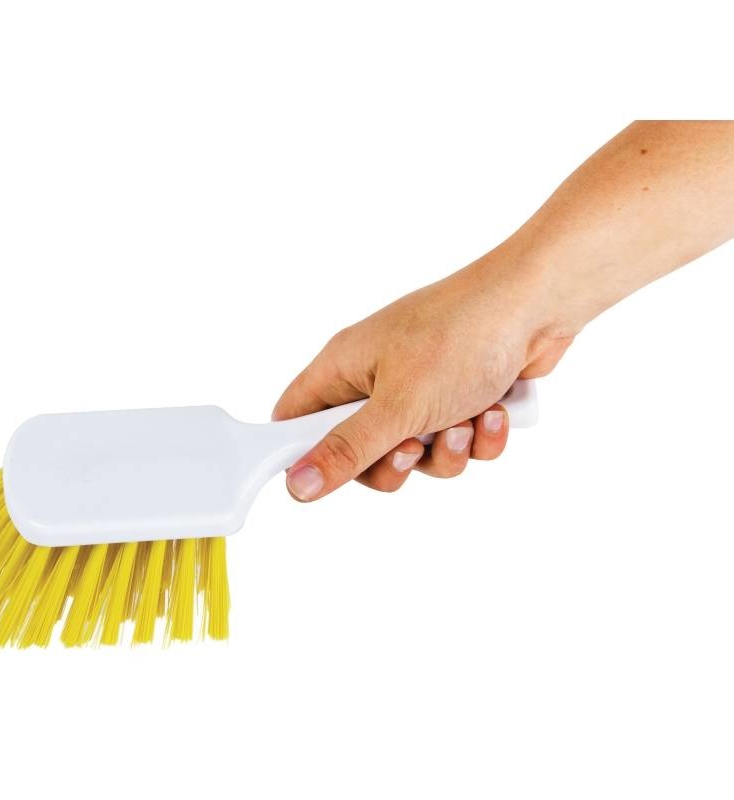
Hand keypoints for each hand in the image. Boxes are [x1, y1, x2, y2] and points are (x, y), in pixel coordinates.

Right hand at [272, 245, 571, 500]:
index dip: (299, 453)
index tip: (321, 479)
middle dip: (393, 463)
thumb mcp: (398, 406)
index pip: (294, 418)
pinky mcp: (457, 396)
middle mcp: (375, 377)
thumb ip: (347, 450)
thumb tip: (297, 485)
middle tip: (411, 447)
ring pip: (413, 453)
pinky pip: (453, 443)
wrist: (539, 305)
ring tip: (465, 421)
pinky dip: (477, 437)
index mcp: (343, 367)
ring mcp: (418, 387)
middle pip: (358, 451)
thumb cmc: (462, 336)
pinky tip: (494, 412)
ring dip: (445, 451)